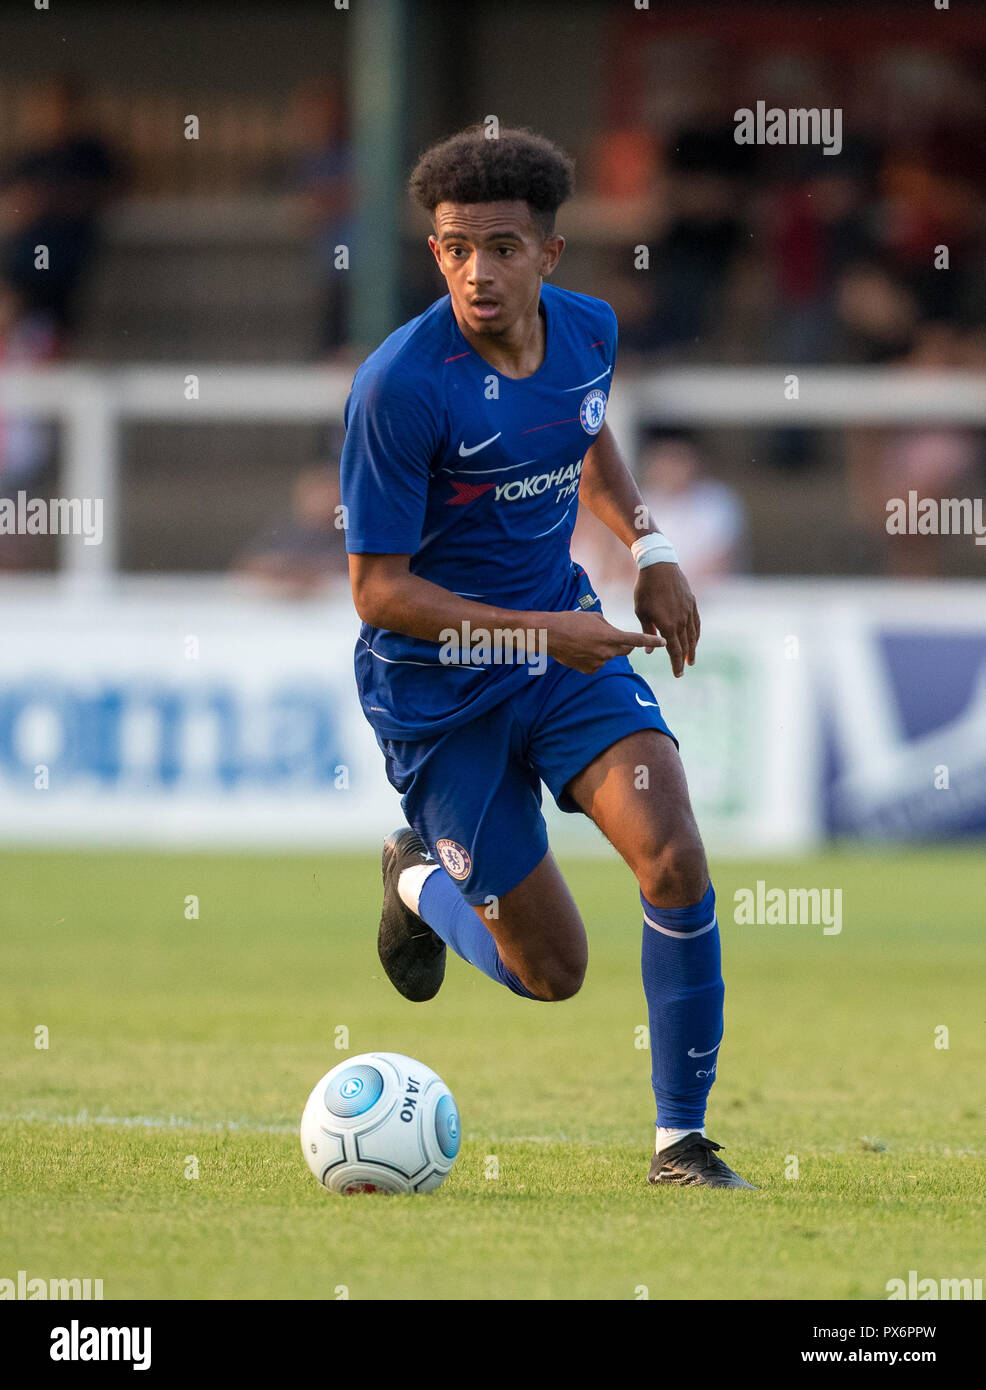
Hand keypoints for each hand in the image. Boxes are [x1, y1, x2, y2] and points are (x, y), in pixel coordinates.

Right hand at [544, 610, 665, 674]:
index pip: (636, 640)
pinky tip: (579, 650)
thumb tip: (614, 636)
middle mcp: (607, 652)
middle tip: (612, 636)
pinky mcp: (589, 670)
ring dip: (603, 649)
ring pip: (608, 656)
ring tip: (584, 640)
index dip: (651, 641)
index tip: (663, 642)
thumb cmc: (572, 621)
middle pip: (625, 650)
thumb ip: (610, 628)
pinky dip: (592, 657)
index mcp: (610, 636)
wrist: (550, 635)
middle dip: (624, 644)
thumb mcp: (595, 618)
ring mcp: (598, 663)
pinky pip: (597, 663)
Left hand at [634, 562, 699, 677]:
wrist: (659, 566)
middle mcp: (681, 621)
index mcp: (668, 626)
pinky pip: (696, 622)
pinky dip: (696, 633)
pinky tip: (695, 639)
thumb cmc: (645, 590)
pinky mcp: (692, 603)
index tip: (677, 674)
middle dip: (684, 660)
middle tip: (683, 670)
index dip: (676, 664)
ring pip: (693, 635)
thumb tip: (650, 651)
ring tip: (691, 659)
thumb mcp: (642, 612)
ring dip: (692, 649)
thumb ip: (647, 632)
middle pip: (685, 646)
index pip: (674, 651)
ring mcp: (689, 612)